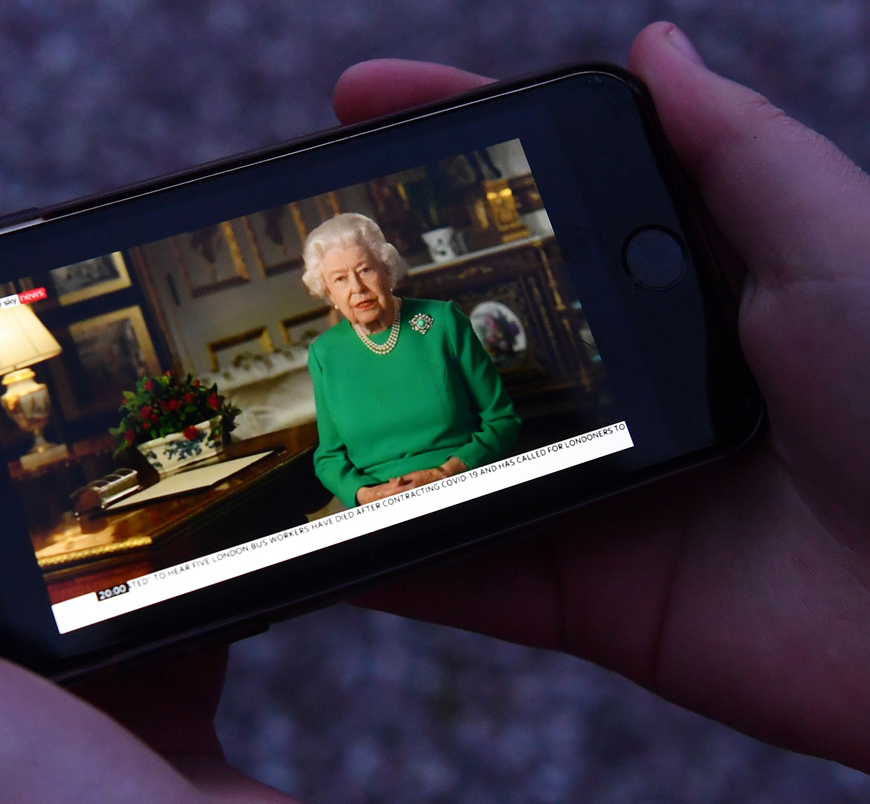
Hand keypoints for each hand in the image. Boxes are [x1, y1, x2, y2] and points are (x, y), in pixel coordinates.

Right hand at [336, 24, 869, 771]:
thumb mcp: (833, 242)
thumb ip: (736, 152)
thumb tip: (659, 49)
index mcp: (685, 288)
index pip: (545, 194)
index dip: (452, 141)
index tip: (359, 100)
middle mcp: (629, 380)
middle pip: (472, 320)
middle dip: (376, 284)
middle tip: (287, 251)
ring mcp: (596, 487)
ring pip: (452, 450)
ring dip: (365, 423)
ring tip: (278, 383)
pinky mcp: (585, 593)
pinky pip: (464, 574)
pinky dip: (388, 562)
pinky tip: (314, 536)